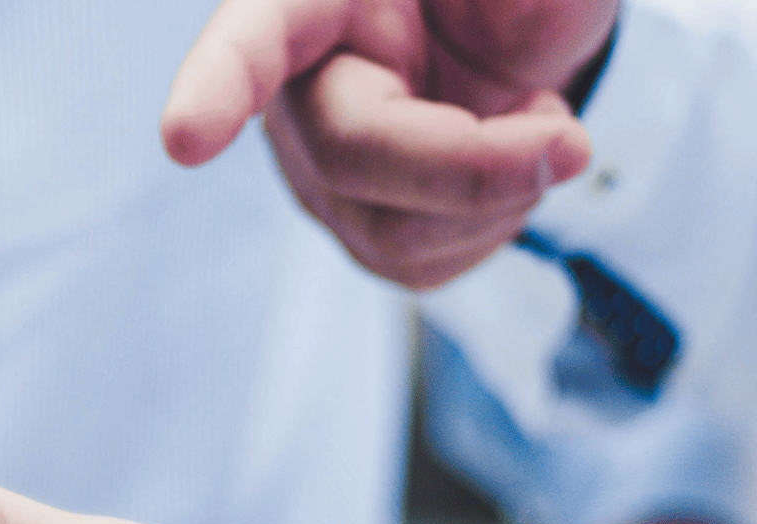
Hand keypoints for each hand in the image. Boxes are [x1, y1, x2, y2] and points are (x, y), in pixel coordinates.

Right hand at [161, 0, 617, 287]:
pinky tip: (507, 169)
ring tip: (535, 122)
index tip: (187, 139)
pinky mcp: (358, 226)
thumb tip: (534, 17)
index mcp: (312, 0)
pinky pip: (419, 263)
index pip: (253, 40)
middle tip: (569, 138)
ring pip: (389, 229)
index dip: (218, 87)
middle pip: (351, 154)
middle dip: (469, 165)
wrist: (530, 30)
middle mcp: (294, 85)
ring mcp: (317, 165)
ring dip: (499, 195)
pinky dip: (494, 225)